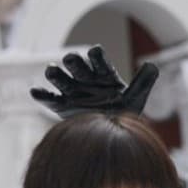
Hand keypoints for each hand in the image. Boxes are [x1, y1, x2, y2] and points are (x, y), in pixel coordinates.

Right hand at [29, 45, 158, 117]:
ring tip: (51, 70)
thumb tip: (153, 66)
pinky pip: (50, 99)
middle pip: (79, 68)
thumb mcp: (135, 100)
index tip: (95, 51)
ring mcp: (73, 92)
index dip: (98, 57)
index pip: (101, 63)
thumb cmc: (123, 115)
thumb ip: (142, 84)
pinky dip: (42, 95)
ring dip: (56, 74)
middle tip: (71, 58)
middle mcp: (87, 80)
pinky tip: (34, 91)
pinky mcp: (61, 105)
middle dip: (75, 63)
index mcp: (104, 75)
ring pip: (63, 80)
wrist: (110, 136)